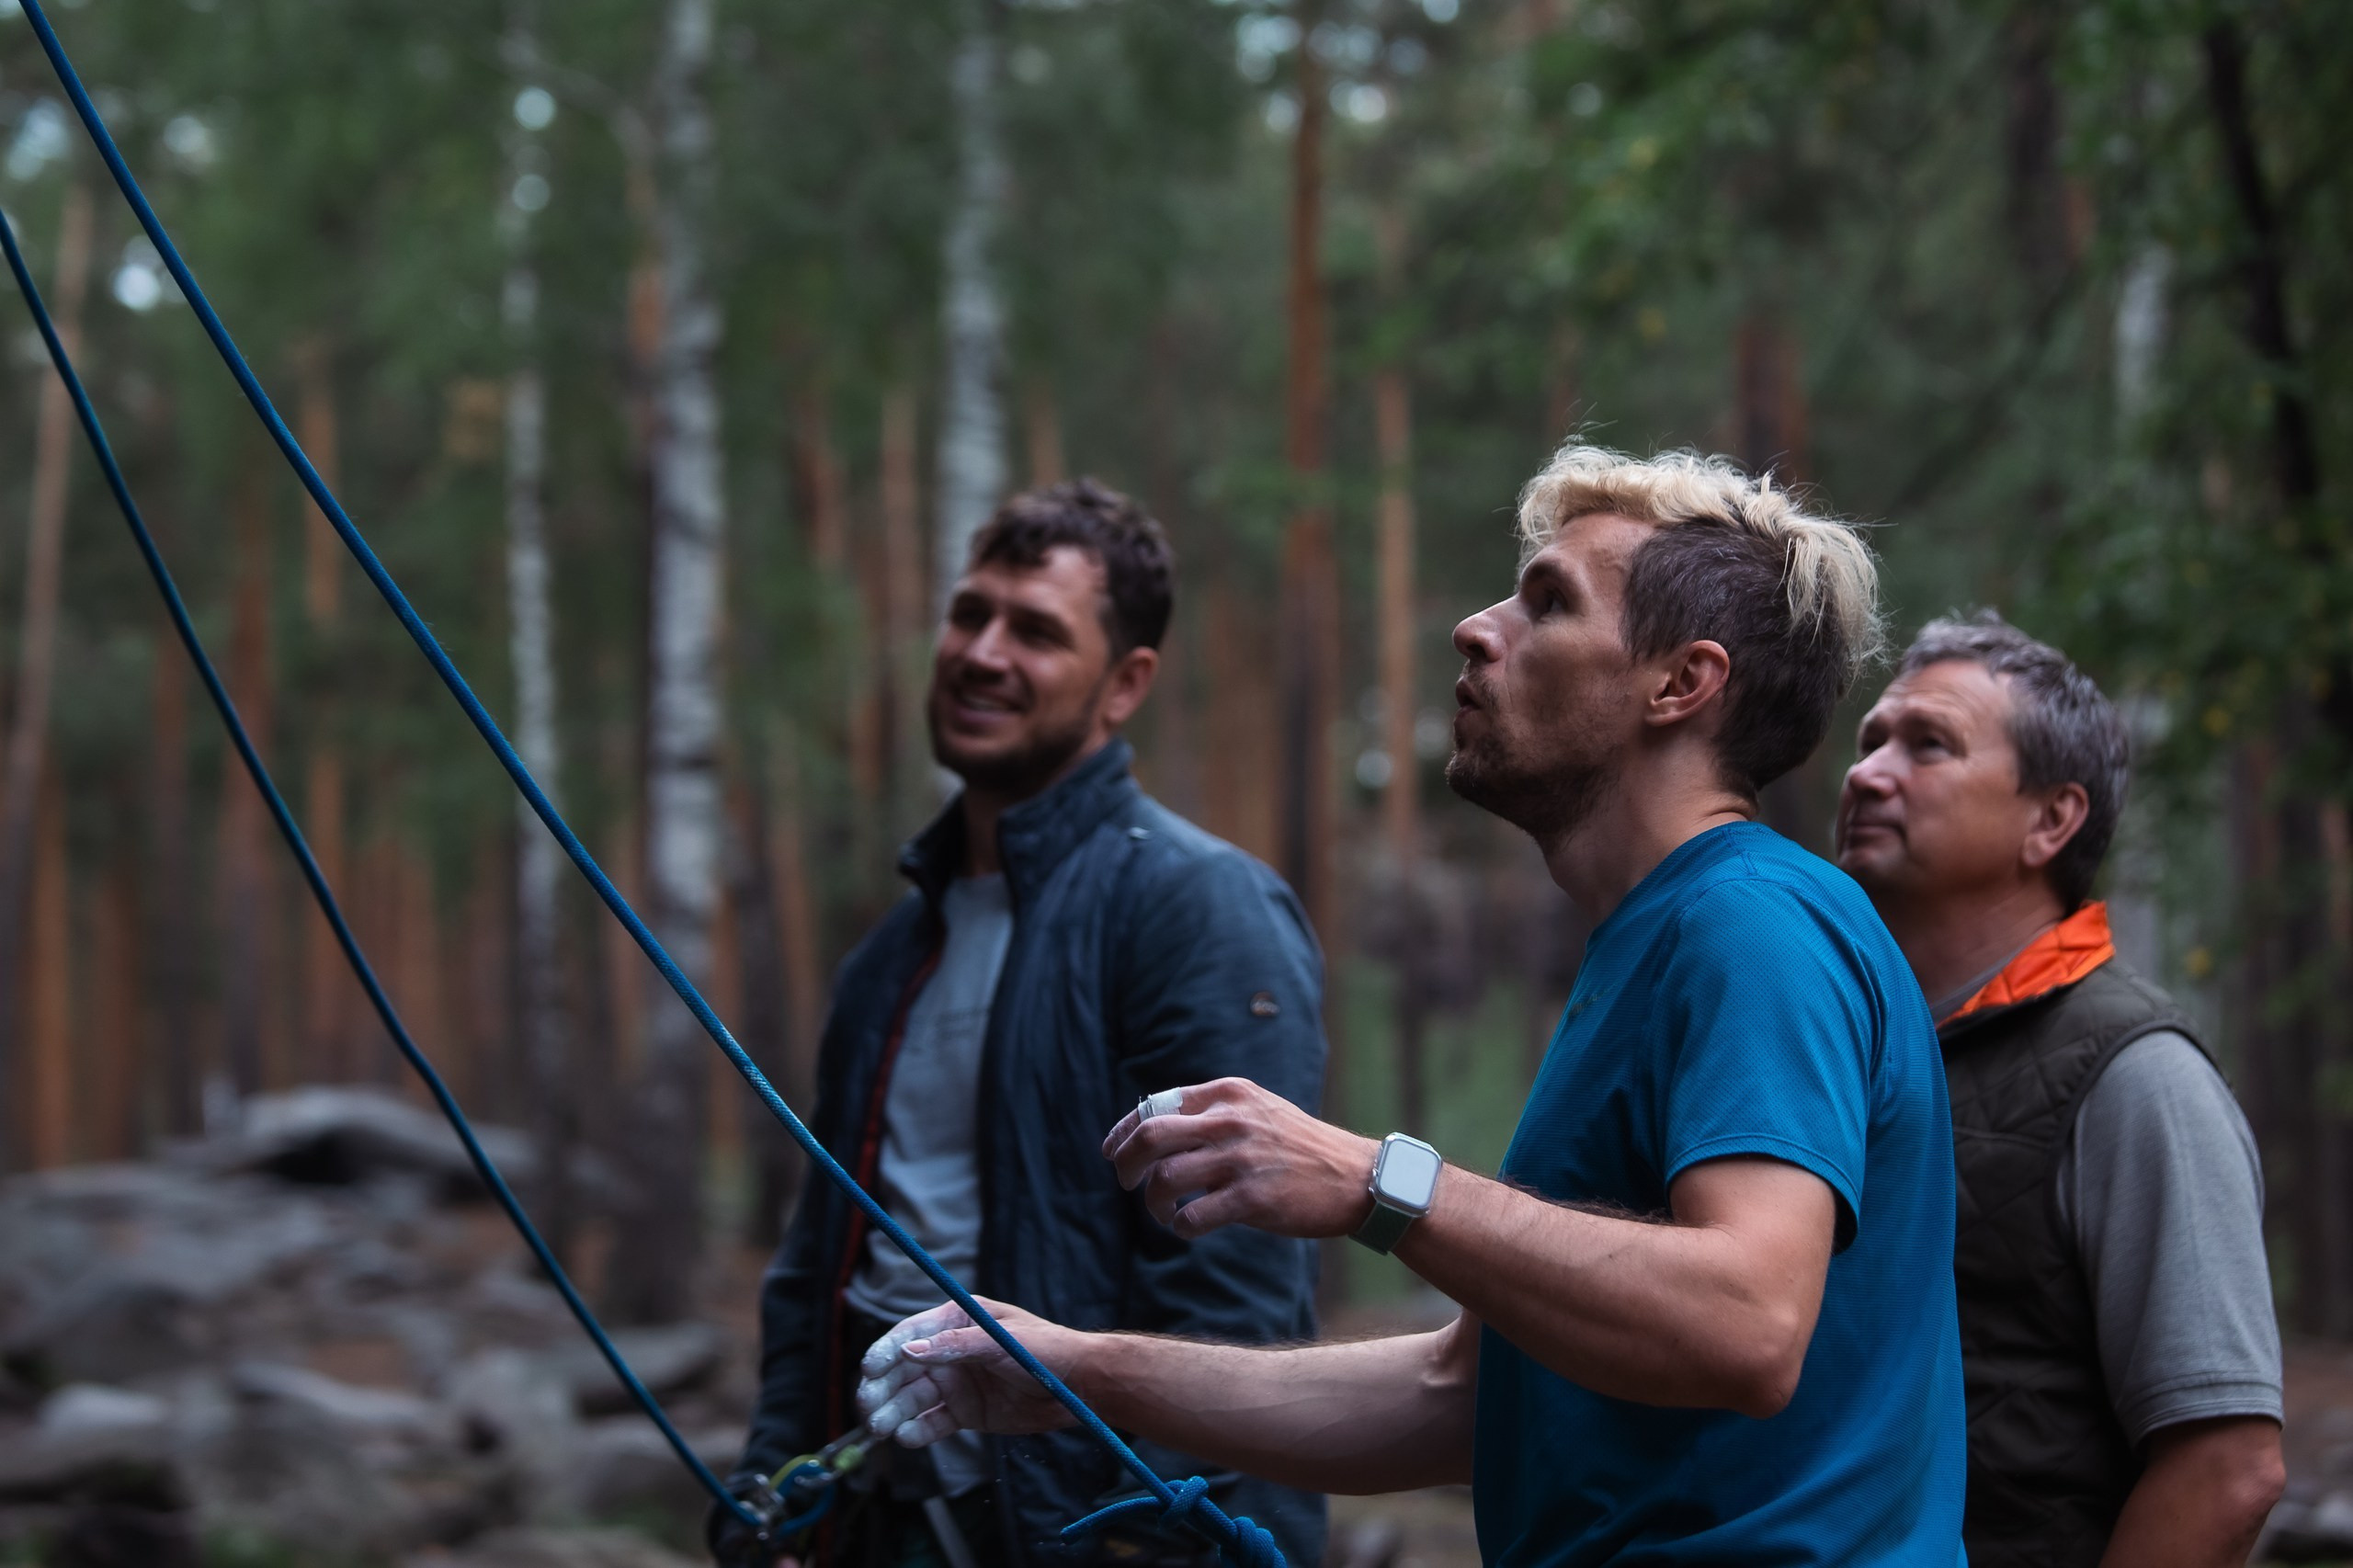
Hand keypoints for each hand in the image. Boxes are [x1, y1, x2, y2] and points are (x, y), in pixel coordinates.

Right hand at [856, 1297, 1082, 1447]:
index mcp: (957, 1321)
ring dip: (893, 1412)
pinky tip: (906, 1438)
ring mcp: (957, 1383)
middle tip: (867, 1407)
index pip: (910, 1334)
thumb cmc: (1044, 1350)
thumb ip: (954, 1346)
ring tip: (879, 1429)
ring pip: (913, 1398)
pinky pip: (933, 1421)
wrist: (1079, 1387)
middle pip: (904, 1369)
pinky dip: (917, 1430)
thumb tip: (908, 1350)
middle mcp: (950, 1352)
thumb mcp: (1000, 1342)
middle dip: (882, 1387)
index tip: (868, 1369)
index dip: (886, 1351)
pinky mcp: (965, 1412)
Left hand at [1101, 1077, 1381, 1239]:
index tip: (1113, 1151)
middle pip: (1150, 1136)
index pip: (1155, 1105)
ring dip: (1153, 1201)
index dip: (1124, 1131)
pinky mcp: (1252, 1199)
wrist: (1357, 1178)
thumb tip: (1153, 1128)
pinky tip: (1189, 1228)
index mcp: (1229, 1093)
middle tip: (1125, 1182)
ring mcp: (1241, 1159)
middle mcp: (1231, 1120)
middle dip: (1125, 1163)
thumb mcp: (1258, 1111)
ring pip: (1165, 1179)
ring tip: (1163, 1212)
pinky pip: (1192, 1216)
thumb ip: (1213, 1113)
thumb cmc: (1301, 1147)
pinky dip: (1180, 1226)